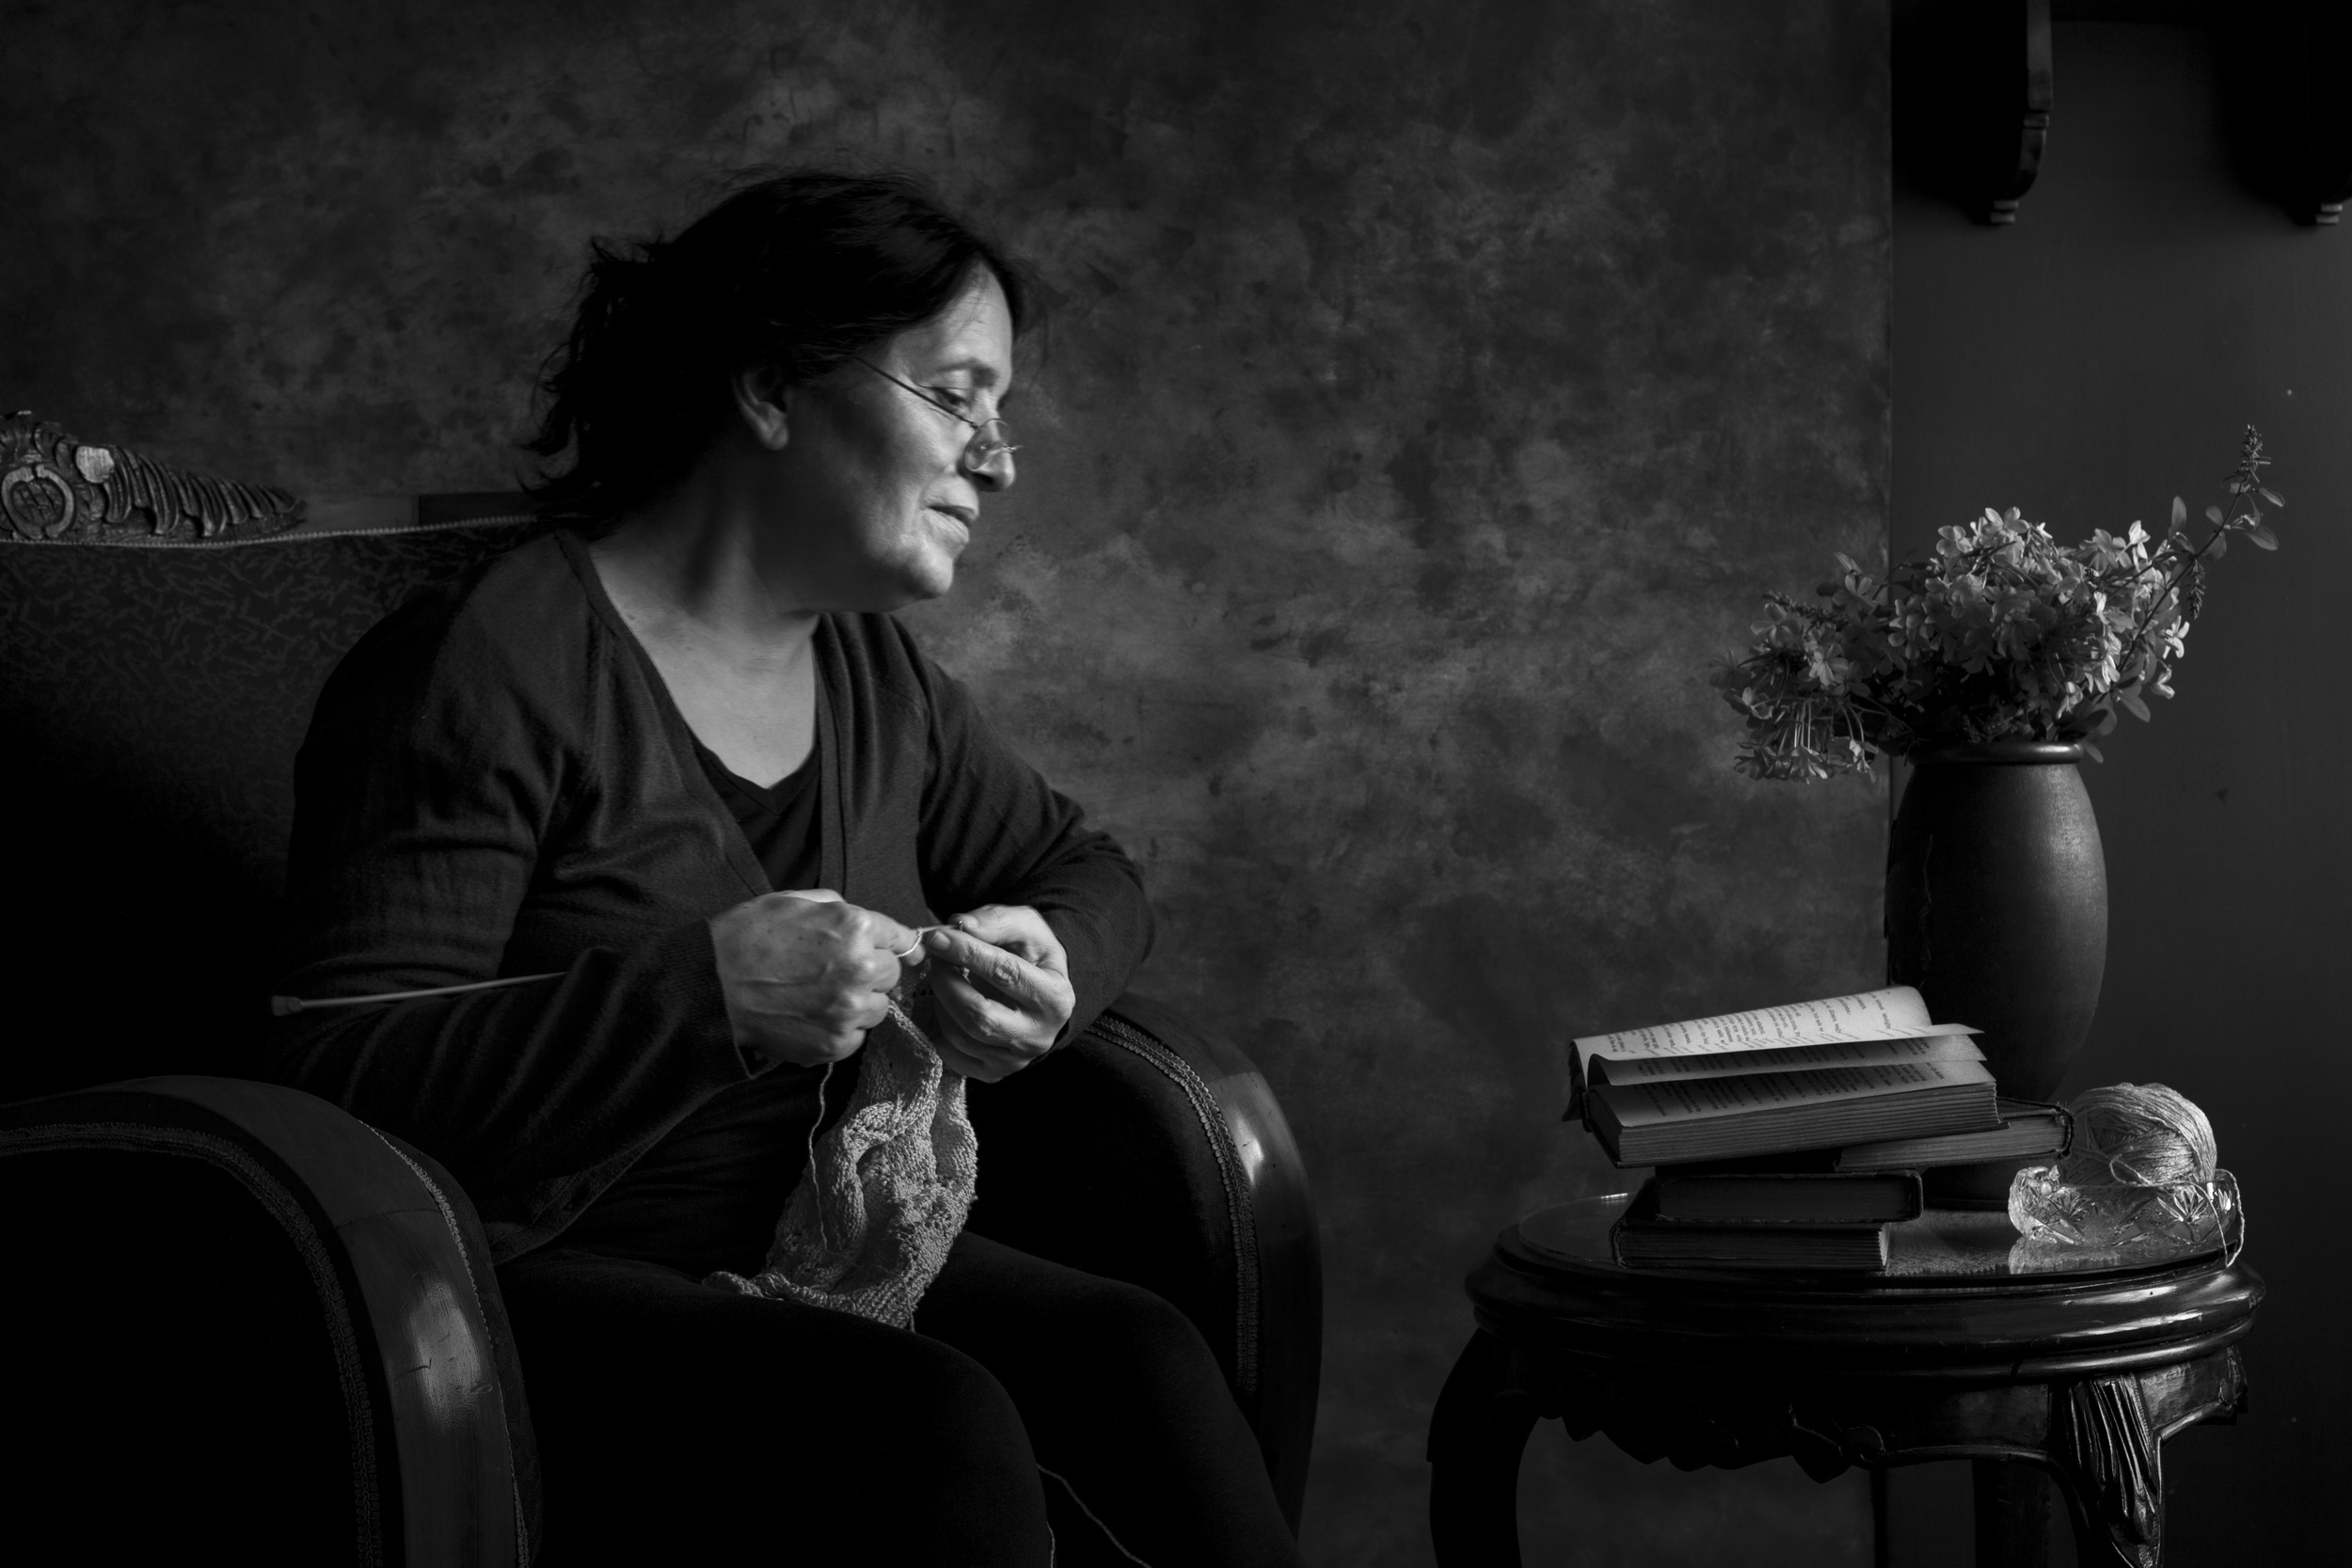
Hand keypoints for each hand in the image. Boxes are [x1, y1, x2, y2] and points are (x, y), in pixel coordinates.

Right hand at [708, 890, 919, 1069]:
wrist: (712, 984)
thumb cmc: (749, 936)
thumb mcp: (795, 901)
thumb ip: (841, 908)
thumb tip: (874, 925)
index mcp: (855, 928)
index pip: (902, 938)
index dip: (898, 943)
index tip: (902, 950)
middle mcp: (861, 969)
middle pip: (892, 974)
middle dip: (872, 970)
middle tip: (839, 971)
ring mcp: (848, 1010)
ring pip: (878, 1008)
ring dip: (860, 1002)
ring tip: (823, 996)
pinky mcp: (834, 1043)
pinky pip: (856, 1036)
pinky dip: (841, 1028)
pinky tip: (813, 1016)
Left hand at [921, 904, 1074, 1082]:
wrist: (1041, 990)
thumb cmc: (1033, 955)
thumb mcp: (1026, 927)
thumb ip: (995, 921)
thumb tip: (960, 925)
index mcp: (1055, 998)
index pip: (1005, 974)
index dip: (966, 953)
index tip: (938, 936)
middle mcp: (1038, 1036)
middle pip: (980, 1015)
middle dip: (946, 982)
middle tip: (934, 957)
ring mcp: (1015, 1060)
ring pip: (961, 1036)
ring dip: (940, 1001)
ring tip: (942, 976)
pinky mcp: (993, 1072)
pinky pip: (952, 1054)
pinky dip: (939, 1026)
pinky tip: (947, 1004)